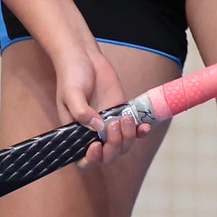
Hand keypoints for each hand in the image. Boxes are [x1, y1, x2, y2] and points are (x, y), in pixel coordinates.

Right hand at [46, 39, 148, 164]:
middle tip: (113, 123)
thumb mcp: (71, 93)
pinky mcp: (122, 113)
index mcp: (76, 133)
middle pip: (107, 156)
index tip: (96, 146)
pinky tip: (144, 127)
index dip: (92, 160)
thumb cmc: (71, 75)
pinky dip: (140, 132)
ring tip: (125, 117)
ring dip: (127, 137)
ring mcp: (109, 125)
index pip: (83, 160)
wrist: (84, 56)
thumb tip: (98, 128)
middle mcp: (93, 133)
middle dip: (113, 146)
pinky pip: (134, 131)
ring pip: (122, 146)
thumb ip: (82, 112)